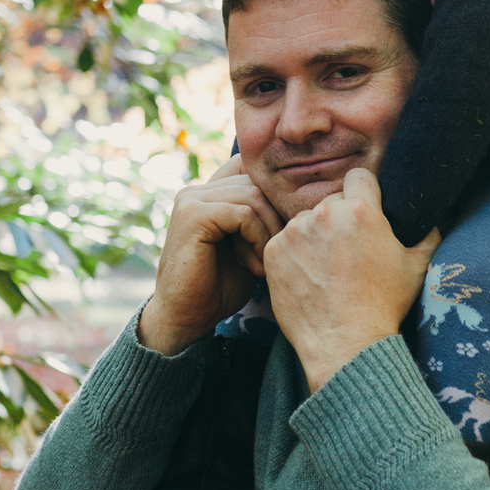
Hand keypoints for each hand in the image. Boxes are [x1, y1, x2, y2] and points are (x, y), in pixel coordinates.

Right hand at [137, 156, 284, 354]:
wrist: (185, 319)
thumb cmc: (221, 287)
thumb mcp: (250, 246)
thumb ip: (264, 219)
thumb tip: (304, 197)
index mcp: (209, 193)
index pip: (254, 171)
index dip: (277, 198)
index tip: (287, 234)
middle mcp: (197, 190)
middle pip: (258, 182)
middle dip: (277, 218)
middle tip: (277, 254)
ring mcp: (192, 199)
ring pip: (254, 195)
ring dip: (269, 231)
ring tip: (264, 263)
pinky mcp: (193, 215)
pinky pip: (244, 213)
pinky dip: (258, 239)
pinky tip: (254, 266)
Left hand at [262, 167, 438, 391]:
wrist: (345, 344)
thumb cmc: (384, 305)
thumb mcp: (417, 267)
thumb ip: (427, 235)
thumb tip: (433, 219)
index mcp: (362, 210)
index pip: (359, 177)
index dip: (364, 191)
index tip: (364, 208)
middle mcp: (325, 214)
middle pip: (332, 202)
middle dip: (339, 220)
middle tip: (347, 251)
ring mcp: (294, 232)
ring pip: (305, 222)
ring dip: (314, 237)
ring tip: (326, 270)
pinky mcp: (273, 252)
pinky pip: (283, 242)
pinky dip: (293, 256)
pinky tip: (309, 279)